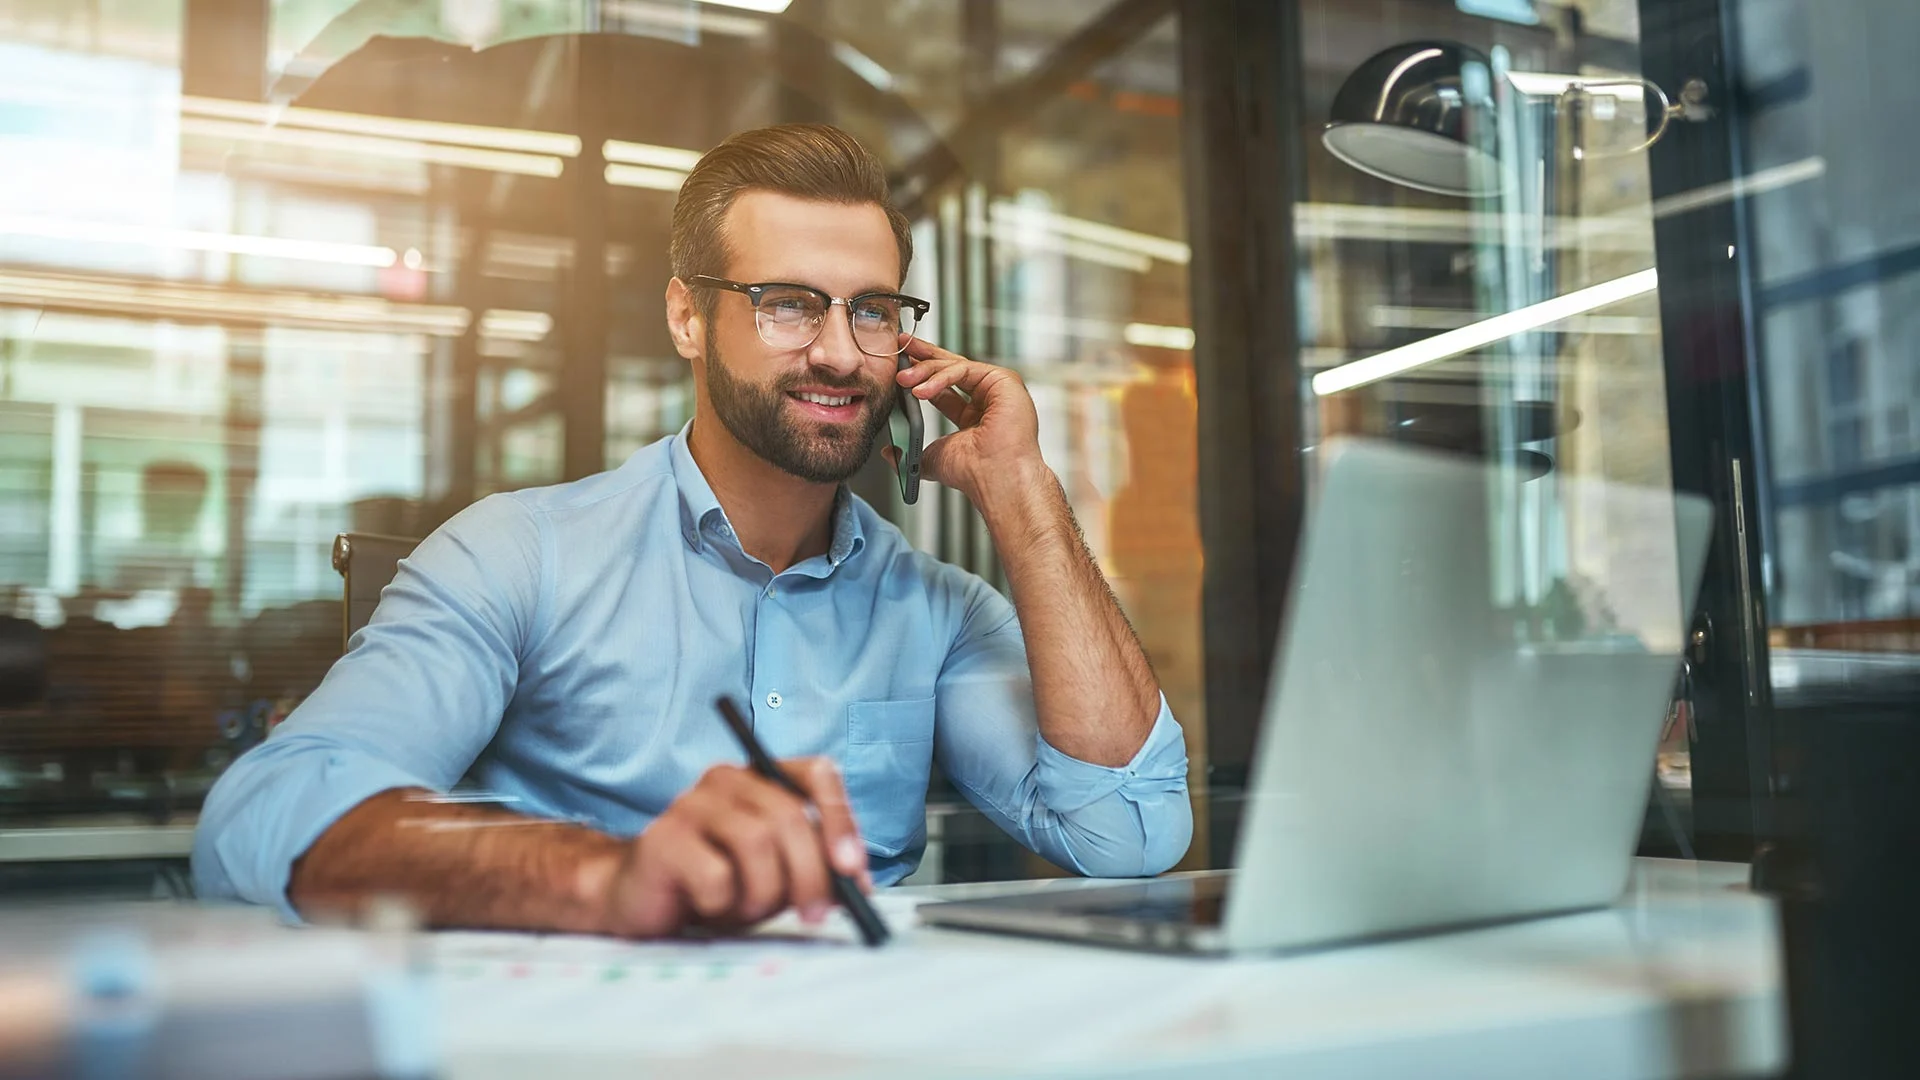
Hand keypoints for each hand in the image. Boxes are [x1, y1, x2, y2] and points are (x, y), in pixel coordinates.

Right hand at [591, 758, 869, 937]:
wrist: (643, 900)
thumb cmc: (718, 884)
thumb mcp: (780, 874)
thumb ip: (818, 868)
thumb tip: (858, 884)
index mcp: (762, 776)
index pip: (816, 774)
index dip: (841, 820)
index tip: (851, 868)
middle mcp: (728, 778)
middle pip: (789, 816)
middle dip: (811, 874)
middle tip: (815, 914)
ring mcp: (692, 804)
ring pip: (756, 844)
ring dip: (763, 893)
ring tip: (745, 909)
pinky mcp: (664, 839)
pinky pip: (717, 876)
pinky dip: (724, 904)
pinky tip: (707, 906)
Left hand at [889, 337, 1043, 503]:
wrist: (993, 478)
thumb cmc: (972, 473)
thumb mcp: (930, 458)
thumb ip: (910, 454)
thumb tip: (890, 453)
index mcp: (974, 417)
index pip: (944, 387)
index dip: (921, 375)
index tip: (899, 368)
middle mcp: (988, 400)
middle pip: (951, 368)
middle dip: (923, 356)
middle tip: (900, 348)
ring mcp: (998, 389)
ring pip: (955, 367)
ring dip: (924, 370)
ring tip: (902, 380)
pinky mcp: (1004, 381)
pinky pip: (964, 369)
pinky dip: (940, 377)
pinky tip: (922, 390)